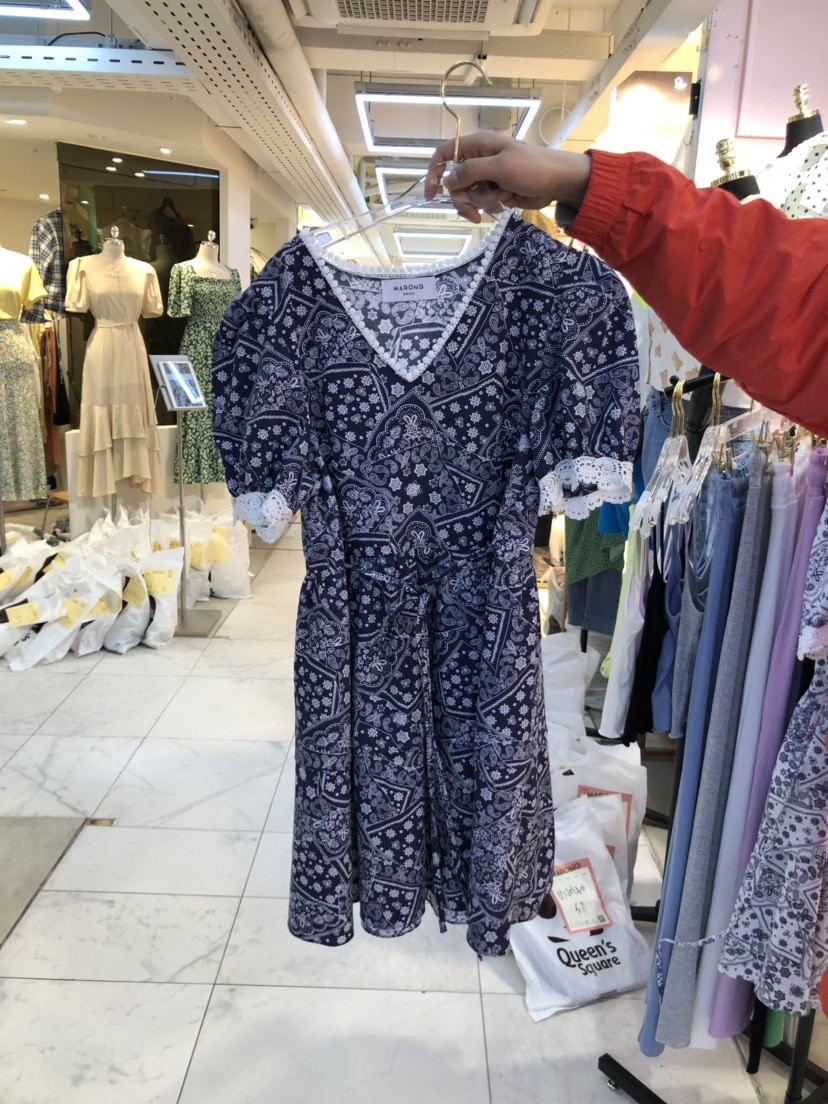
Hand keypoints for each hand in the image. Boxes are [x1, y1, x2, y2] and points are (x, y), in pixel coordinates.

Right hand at [424, 131, 591, 223]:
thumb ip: (471, 171)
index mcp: (478, 145)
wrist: (558, 182)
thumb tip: (447, 180)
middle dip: (462, 198)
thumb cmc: (532, 168)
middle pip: (454, 182)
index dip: (434, 172)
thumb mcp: (499, 167)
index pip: (444, 153)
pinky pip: (480, 202)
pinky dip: (488, 207)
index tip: (431, 195)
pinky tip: (503, 205)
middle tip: (473, 212)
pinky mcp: (495, 190)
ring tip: (497, 204)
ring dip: (478, 204)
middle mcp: (478, 159)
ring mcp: (487, 175)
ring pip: (467, 194)